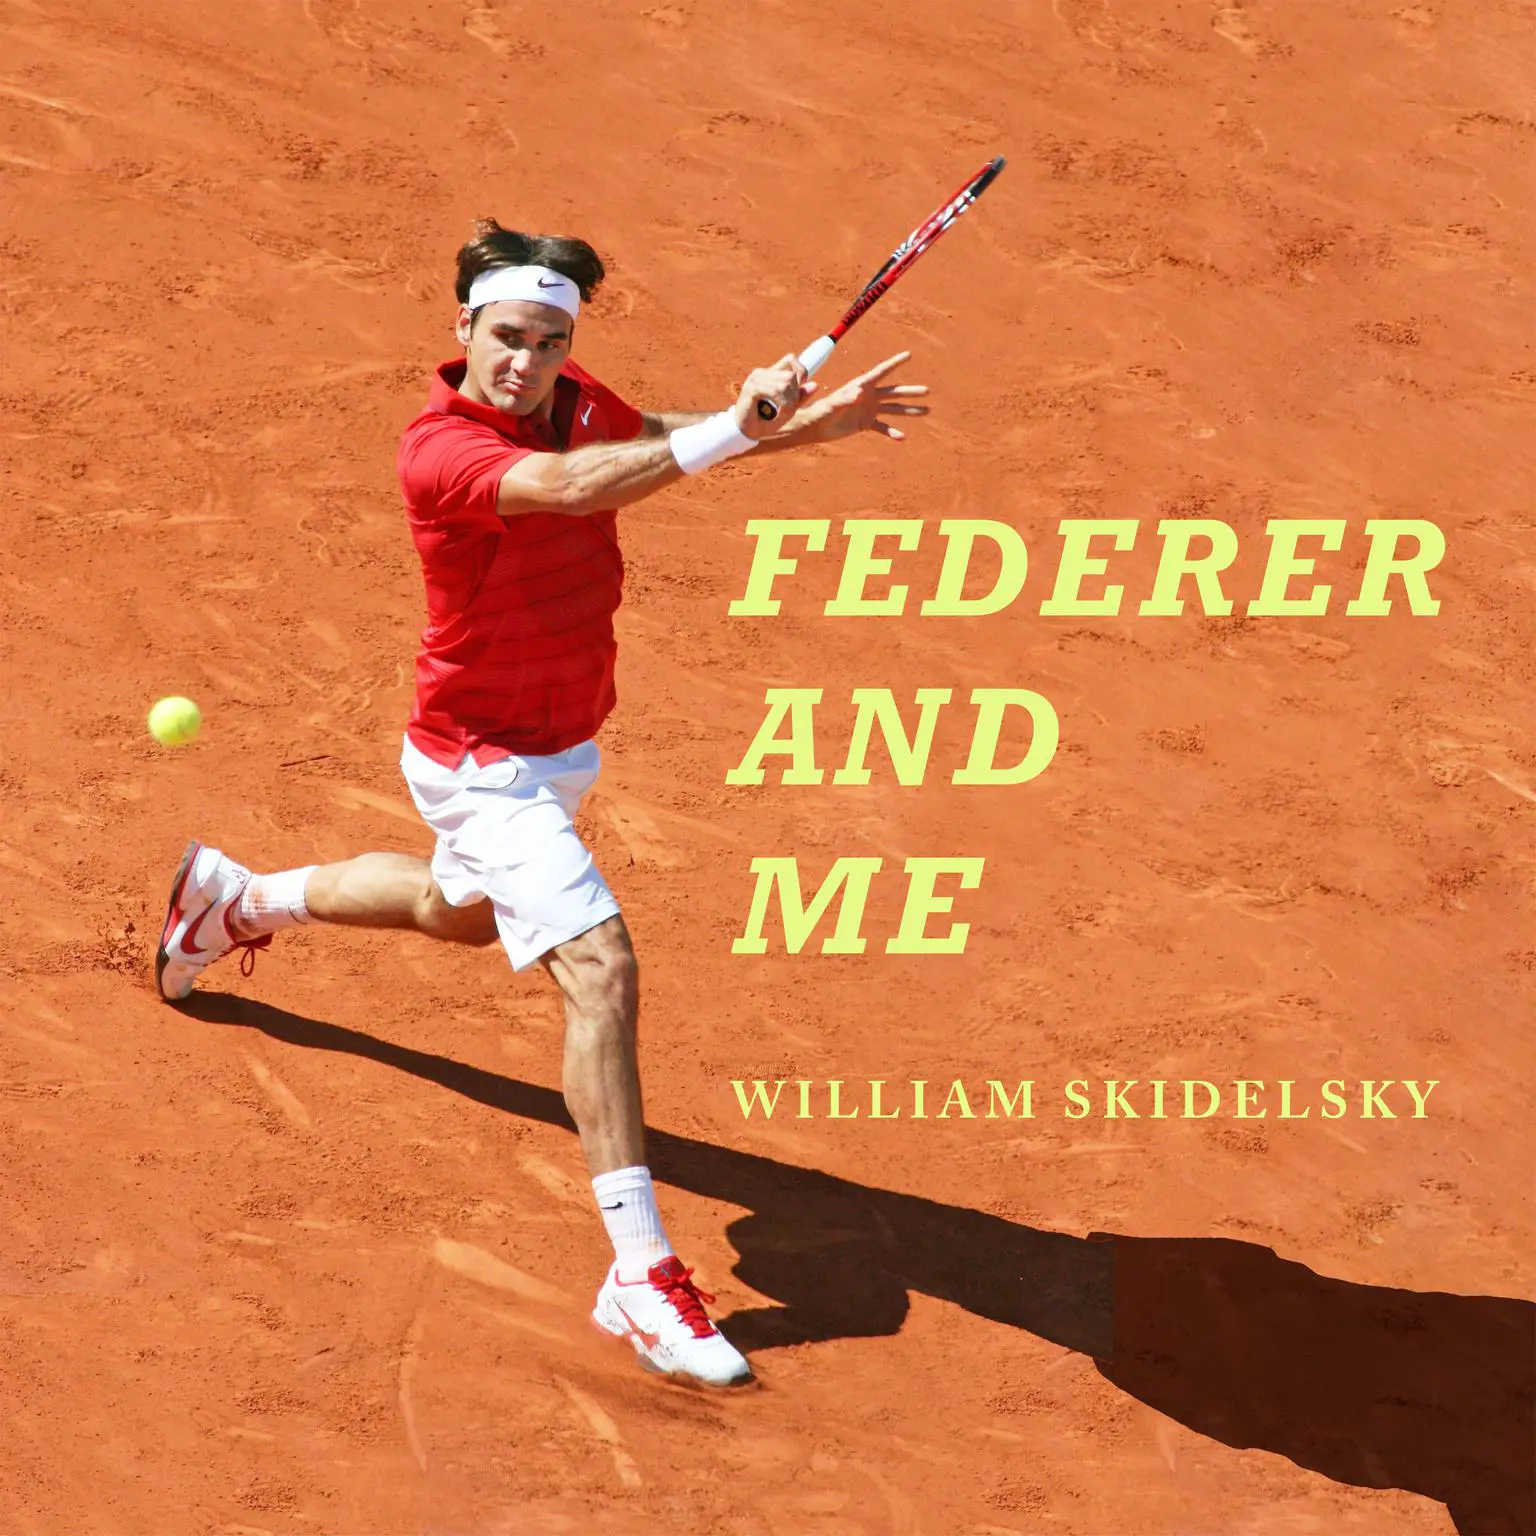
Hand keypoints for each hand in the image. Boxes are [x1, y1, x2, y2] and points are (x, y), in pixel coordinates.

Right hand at [732, 354, 816, 438]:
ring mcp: (756, 378)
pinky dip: (782, 404)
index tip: (798, 392)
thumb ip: (800, 397)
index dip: (801, 373)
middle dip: (794, 396)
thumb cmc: (763, 421)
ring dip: (788, 403)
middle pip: (791, 376)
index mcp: (770, 374)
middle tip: (786, 410)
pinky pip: (776, 391)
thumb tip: (815, 385)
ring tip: (779, 413)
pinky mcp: (752, 388)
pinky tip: (776, 413)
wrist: (744, 432)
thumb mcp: (787, 410)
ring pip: (786, 383)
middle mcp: (762, 373)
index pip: (792, 360)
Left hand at [791, 352, 929, 443]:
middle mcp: (869, 396)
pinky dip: (892, 432)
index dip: (895, 363)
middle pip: (894, 392)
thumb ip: (846, 398)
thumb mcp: (833, 404)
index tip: (909, 354)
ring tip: (927, 411)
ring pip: (894, 409)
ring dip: (910, 410)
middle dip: (910, 392)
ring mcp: (869, 410)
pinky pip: (883, 427)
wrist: (816, 426)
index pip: (882, 371)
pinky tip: (902, 437)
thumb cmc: (822, 411)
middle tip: (927, 390)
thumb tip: (860, 393)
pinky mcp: (866, 424)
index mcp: (861, 385)